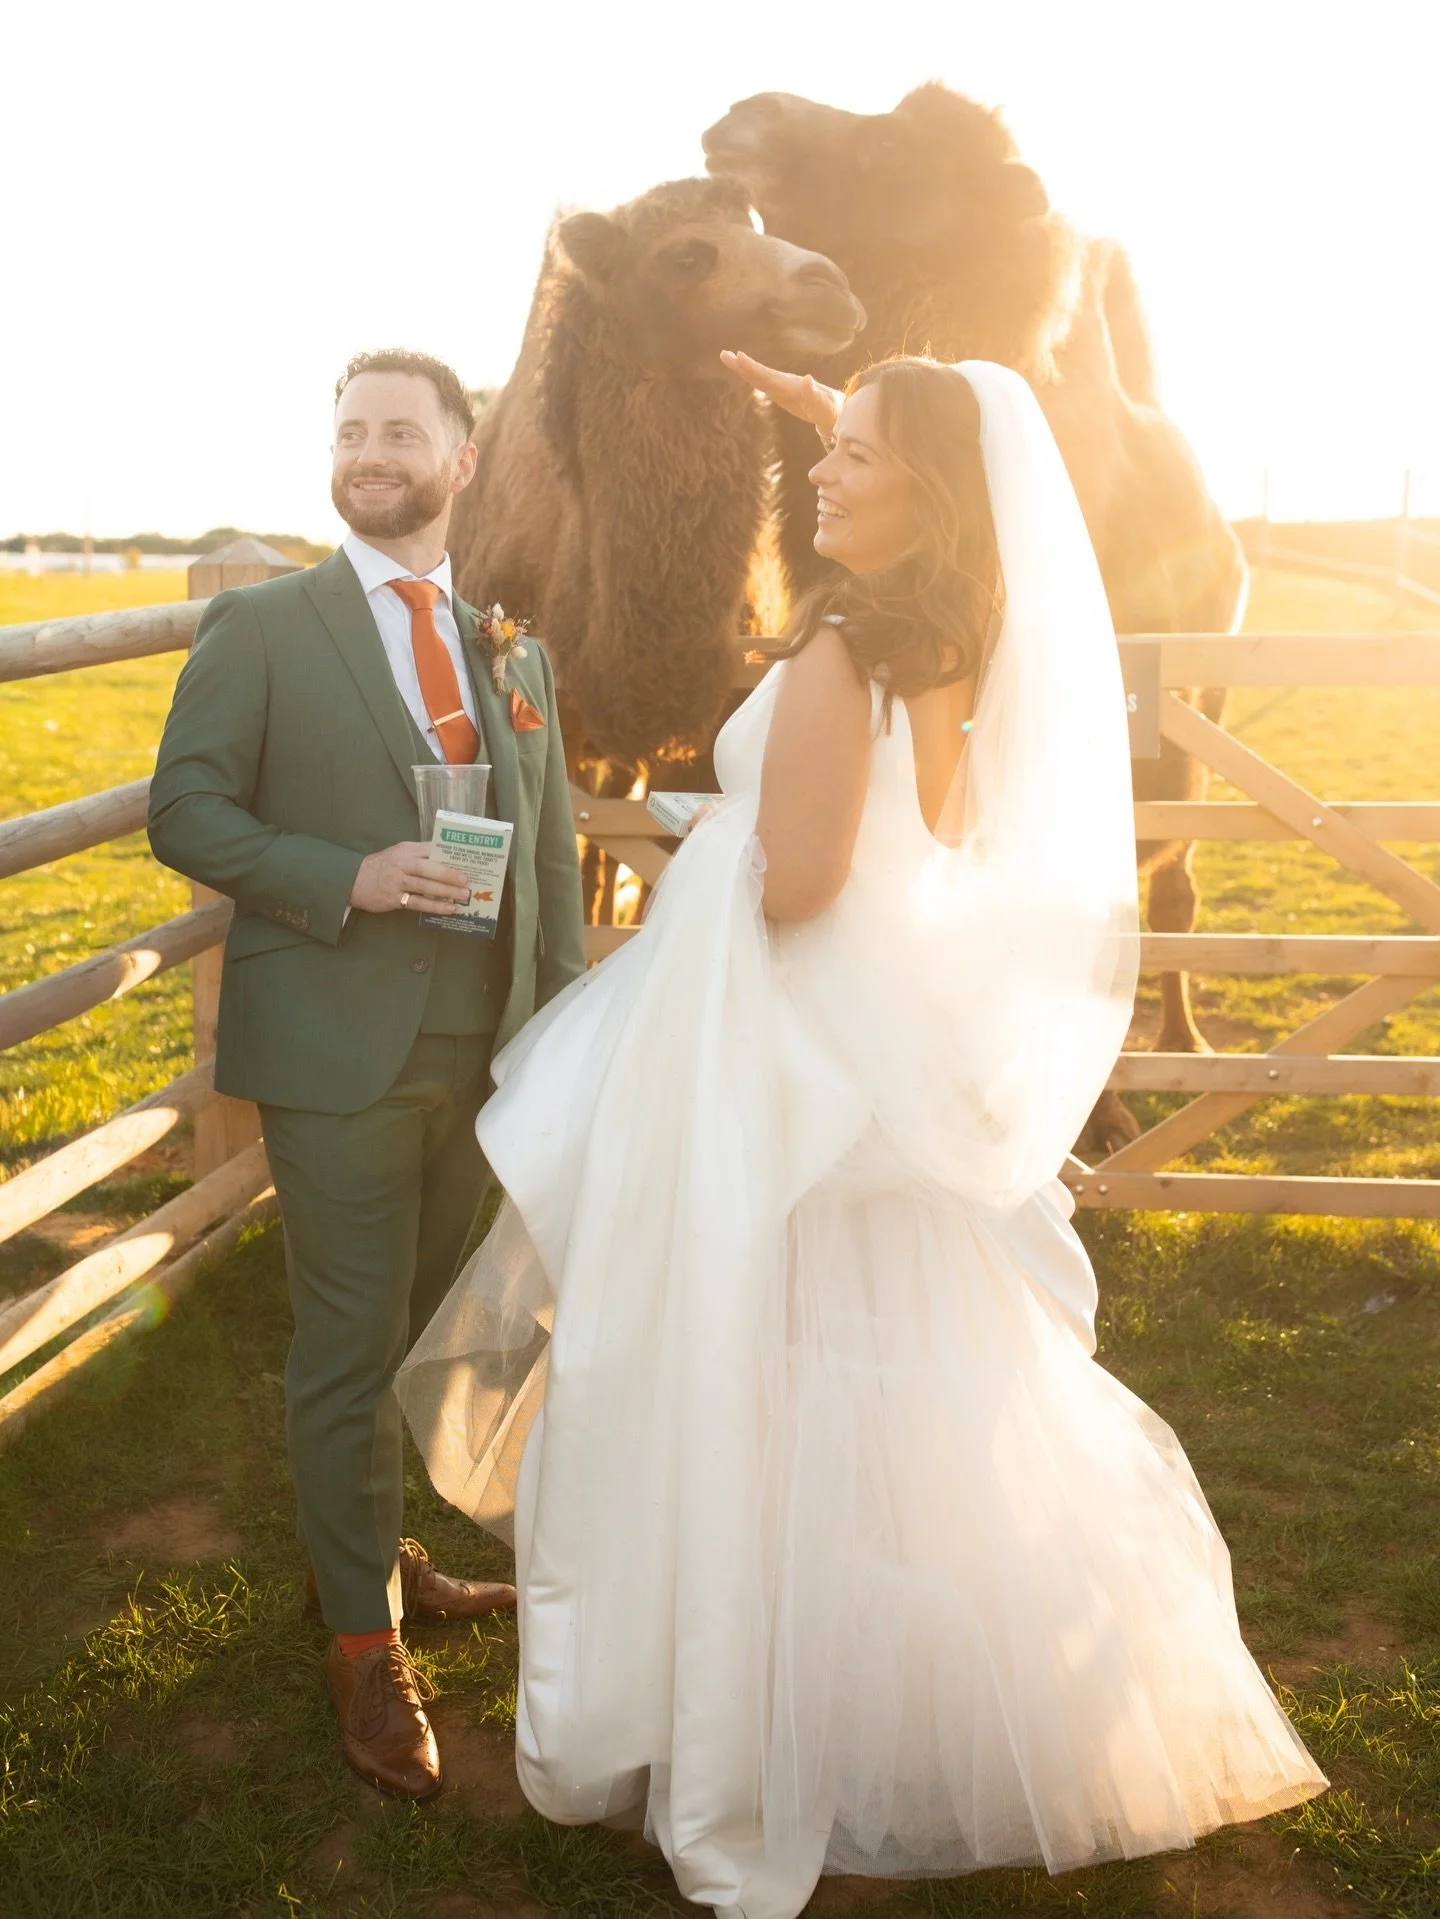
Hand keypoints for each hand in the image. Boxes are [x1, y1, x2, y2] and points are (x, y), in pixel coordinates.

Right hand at [349, 842, 469, 914]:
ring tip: (462, 896)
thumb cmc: (383, 865)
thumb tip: (449, 857)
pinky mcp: (393, 899)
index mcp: (405, 850)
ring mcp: (396, 882)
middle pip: (426, 868)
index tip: (465, 857)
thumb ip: (420, 854)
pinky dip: (434, 906)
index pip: (428, 848)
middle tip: (465, 880)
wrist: (354, 880)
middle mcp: (401, 864)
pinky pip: (417, 903)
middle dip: (447, 874)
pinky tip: (448, 909)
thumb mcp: (399, 853)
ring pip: (423, 886)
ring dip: (445, 892)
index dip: (446, 853)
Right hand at [719, 349, 841, 437]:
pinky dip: (751, 376)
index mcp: (791, 385)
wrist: (835, 409)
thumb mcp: (824, 405)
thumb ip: (815, 394)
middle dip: (743, 366)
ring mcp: (782, 386)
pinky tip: (741, 370)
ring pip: (759, 376)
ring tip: (726, 357)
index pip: (768, 375)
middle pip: (760, 373)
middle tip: (724, 355)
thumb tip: (808, 380)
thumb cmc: (830, 409)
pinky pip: (762, 383)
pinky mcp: (781, 392)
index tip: (739, 357)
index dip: (753, 368)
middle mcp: (785, 382)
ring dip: (743, 368)